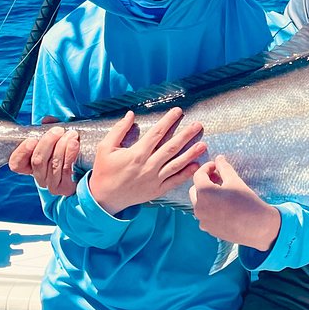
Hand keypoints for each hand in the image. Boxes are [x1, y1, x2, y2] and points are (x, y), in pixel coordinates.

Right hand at [9, 117, 79, 196]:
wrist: (87, 169)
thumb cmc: (68, 150)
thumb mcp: (56, 138)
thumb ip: (49, 128)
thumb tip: (47, 120)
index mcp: (31, 167)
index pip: (16, 164)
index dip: (22, 152)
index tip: (32, 140)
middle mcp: (39, 178)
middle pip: (37, 161)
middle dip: (48, 142)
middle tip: (58, 130)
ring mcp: (51, 185)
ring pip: (52, 164)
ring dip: (62, 146)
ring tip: (71, 134)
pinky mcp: (65, 187)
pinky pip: (66, 169)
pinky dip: (70, 154)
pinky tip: (74, 144)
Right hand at [88, 108, 206, 215]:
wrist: (104, 198)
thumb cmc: (104, 171)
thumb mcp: (105, 148)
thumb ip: (119, 130)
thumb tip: (131, 114)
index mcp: (137, 153)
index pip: (157, 133)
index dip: (168, 121)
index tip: (178, 111)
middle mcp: (148, 165)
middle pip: (171, 147)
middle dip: (186, 135)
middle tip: (198, 125)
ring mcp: (154, 179)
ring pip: (176, 164)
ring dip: (191, 154)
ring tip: (203, 144)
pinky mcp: (157, 190)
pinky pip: (174, 181)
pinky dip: (186, 174)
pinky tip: (196, 165)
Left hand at [189, 155, 280, 251]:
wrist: (257, 226)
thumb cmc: (247, 201)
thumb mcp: (235, 180)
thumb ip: (224, 168)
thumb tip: (219, 158)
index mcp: (204, 192)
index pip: (198, 175)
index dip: (207, 167)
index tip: (216, 166)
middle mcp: (199, 207)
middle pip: (195, 189)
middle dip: (204, 182)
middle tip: (219, 178)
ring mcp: (202, 220)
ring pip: (199, 203)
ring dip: (206, 195)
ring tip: (222, 193)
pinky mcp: (208, 229)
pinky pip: (204, 215)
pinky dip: (209, 208)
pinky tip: (223, 207)